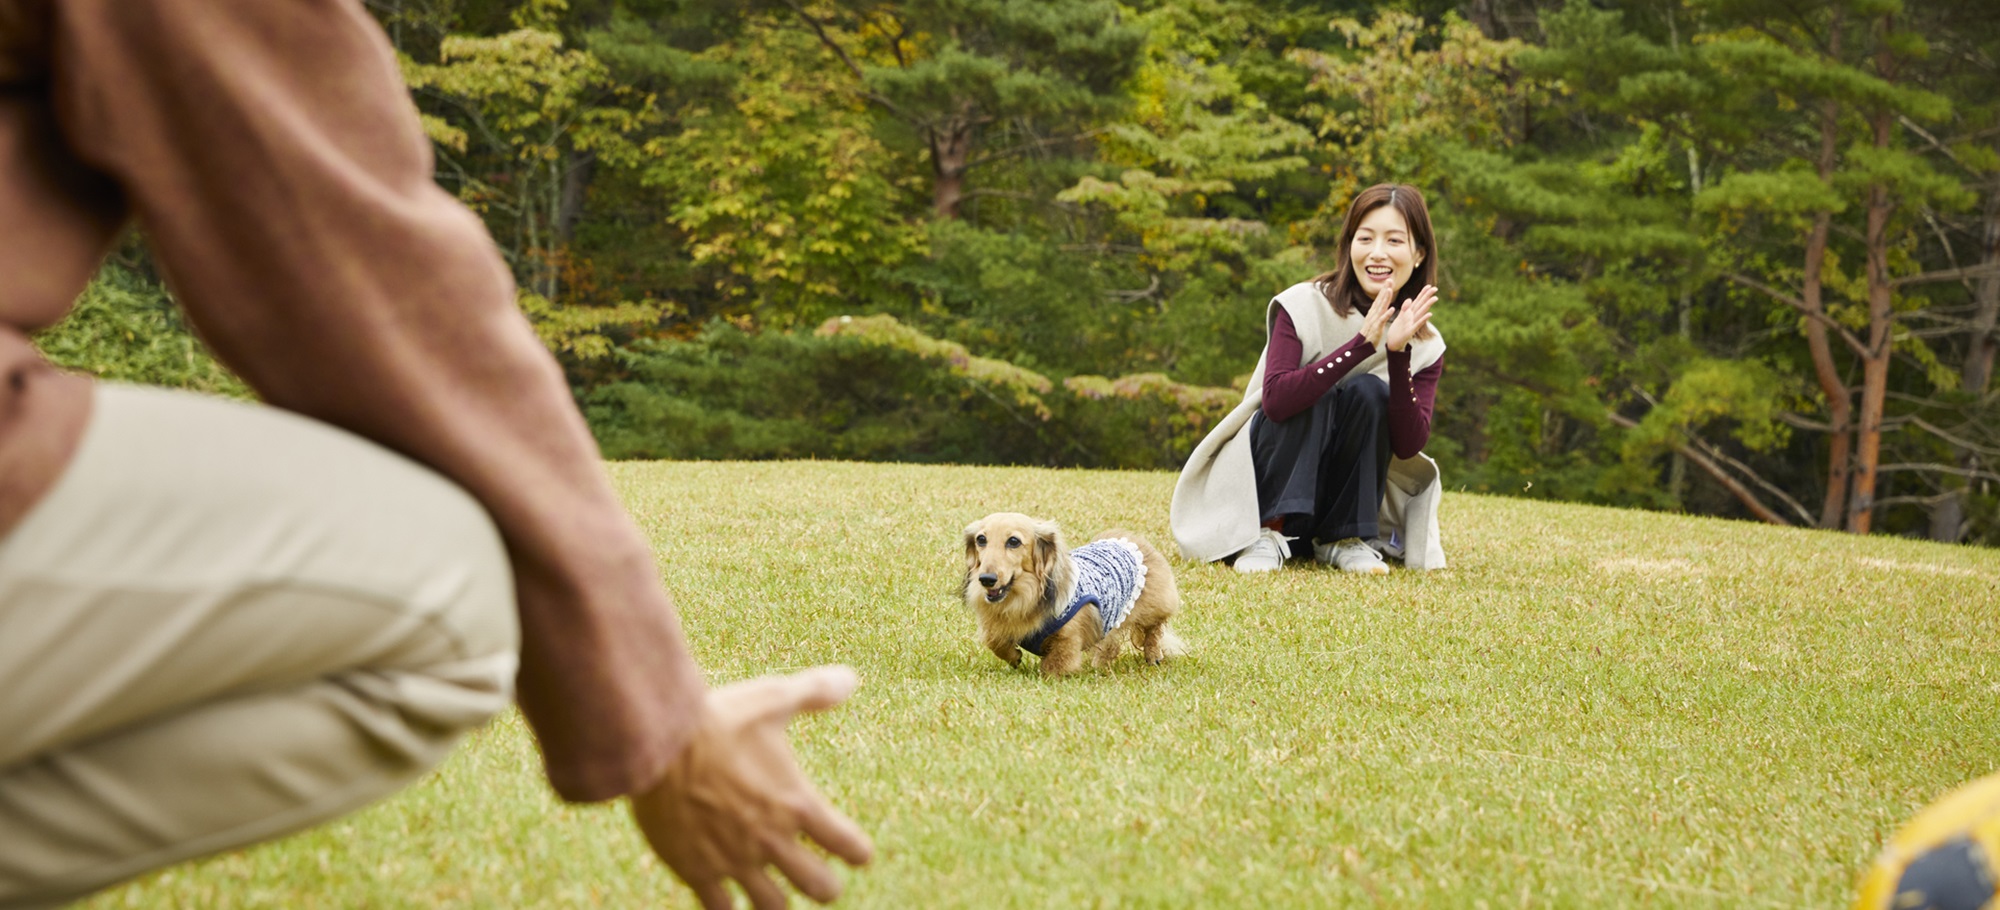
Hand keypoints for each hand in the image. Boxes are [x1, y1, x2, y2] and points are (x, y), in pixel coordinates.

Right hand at [631, 666, 873, 908]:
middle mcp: (772, 841)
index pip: (848, 846)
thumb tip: (851, 679)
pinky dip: (729, 909)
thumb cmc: (718, 719)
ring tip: (776, 895)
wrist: (659, 745)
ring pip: (773, 907)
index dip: (857, 852)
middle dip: (825, 887)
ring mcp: (734, 860)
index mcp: (797, 804)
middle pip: (820, 888)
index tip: (857, 854)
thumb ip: (814, 692)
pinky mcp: (697, 871)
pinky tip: (728, 899)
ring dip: (778, 902)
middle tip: (821, 881)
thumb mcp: (771, 699)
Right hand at [1359, 281, 1394, 346]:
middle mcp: (1373, 313)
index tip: (1388, 280)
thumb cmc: (1370, 332)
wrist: (1363, 344)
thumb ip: (1377, 311)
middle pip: (1380, 300)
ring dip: (1385, 298)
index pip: (1379, 298)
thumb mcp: (1373, 319)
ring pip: (1381, 307)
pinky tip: (1392, 308)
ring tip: (1390, 290)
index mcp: (1373, 312)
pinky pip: (1383, 319)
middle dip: (1385, 289)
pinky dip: (1387, 314)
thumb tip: (1380, 303)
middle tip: (1389, 280)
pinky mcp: (1377, 327)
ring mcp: (1375, 319)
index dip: (1384, 289)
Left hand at [1384, 285, 1436, 351]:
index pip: (1417, 301)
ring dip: (1428, 305)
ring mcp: (1413, 324)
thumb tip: (1410, 299)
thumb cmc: (1398, 330)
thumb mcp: (1401, 317)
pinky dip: (1423, 319)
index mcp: (1410, 313)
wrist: (1393, 343)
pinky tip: (1430, 314)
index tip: (1429, 285)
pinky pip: (1417, 324)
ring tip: (1435, 298)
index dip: (1423, 293)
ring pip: (1421, 312)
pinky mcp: (1410, 331)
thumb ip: (1405, 308)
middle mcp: (1413, 317)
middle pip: (1421, 305)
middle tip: (1436, 288)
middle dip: (1428, 296)